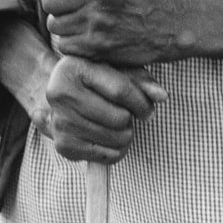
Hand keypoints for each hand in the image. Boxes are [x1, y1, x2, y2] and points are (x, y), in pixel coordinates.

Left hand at [34, 0, 179, 65]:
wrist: (162, 24)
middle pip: (48, 1)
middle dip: (57, 4)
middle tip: (73, 4)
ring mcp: (96, 20)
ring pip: (54, 24)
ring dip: (64, 23)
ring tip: (82, 19)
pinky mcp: (96, 45)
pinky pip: (63, 44)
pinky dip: (72, 41)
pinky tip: (87, 34)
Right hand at [40, 54, 166, 163]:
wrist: (61, 96)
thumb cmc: (95, 79)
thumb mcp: (116, 70)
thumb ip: (141, 81)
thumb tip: (162, 96)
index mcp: (72, 67)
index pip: (120, 90)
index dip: (141, 102)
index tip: (148, 108)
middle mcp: (59, 94)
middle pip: (119, 118)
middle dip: (130, 118)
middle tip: (125, 113)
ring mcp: (59, 122)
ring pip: (116, 138)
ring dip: (125, 133)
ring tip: (117, 123)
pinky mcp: (64, 146)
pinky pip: (108, 156)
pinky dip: (117, 149)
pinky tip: (110, 136)